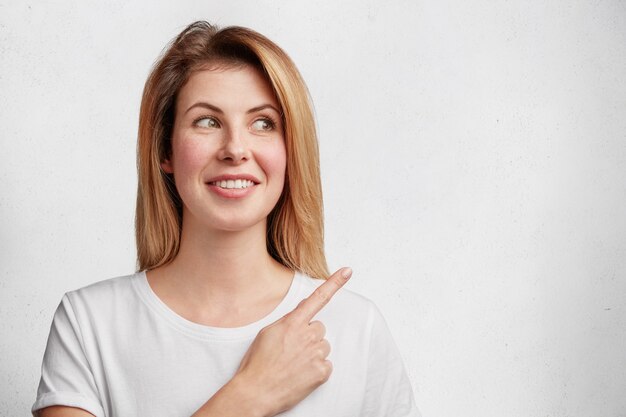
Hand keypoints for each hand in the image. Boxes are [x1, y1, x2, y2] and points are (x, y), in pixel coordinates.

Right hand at [234, 267, 352, 415]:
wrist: (255, 392)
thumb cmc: (257, 363)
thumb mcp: (268, 333)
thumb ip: (287, 321)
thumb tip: (299, 316)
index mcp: (293, 323)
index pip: (317, 298)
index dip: (334, 283)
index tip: (348, 271)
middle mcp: (307, 335)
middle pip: (319, 328)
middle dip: (309, 337)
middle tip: (291, 350)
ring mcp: (316, 353)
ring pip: (323, 346)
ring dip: (313, 353)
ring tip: (294, 364)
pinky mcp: (322, 372)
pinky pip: (325, 364)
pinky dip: (316, 370)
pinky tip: (300, 375)